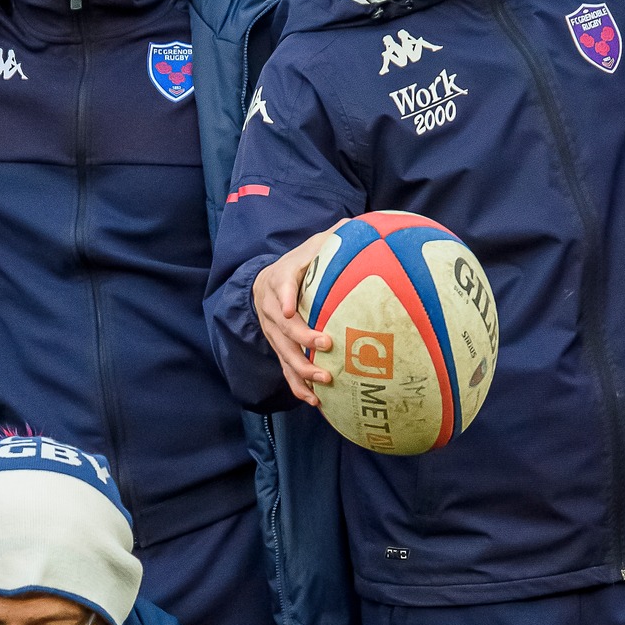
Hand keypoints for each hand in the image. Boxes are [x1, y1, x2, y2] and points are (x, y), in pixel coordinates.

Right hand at [251, 226, 342, 406]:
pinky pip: (285, 370)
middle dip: (303, 338)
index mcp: (280, 280)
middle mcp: (272, 308)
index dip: (283, 297)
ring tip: (324, 379)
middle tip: (325, 344)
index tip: (288, 309)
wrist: (263, 284)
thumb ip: (333, 238)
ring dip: (302, 368)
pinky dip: (298, 385)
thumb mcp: (312, 246)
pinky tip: (314, 400)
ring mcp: (273, 332)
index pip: (280, 286)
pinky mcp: (278, 348)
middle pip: (283, 327)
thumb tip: (360, 223)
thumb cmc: (297, 263)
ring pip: (284, 353)